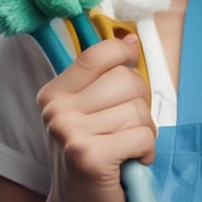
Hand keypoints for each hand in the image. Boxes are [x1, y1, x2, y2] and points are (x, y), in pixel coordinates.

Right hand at [36, 34, 155, 201]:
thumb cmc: (91, 154)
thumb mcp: (88, 111)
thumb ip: (105, 77)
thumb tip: (130, 40)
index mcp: (54, 94)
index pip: (97, 54)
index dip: (123, 52)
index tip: (131, 57)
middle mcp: (57, 111)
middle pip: (126, 79)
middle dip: (139, 102)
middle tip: (126, 125)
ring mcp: (71, 133)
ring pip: (138, 109)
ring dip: (143, 130)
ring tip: (126, 146)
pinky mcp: (91, 156)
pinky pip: (143, 135)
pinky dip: (147, 150)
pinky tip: (130, 161)